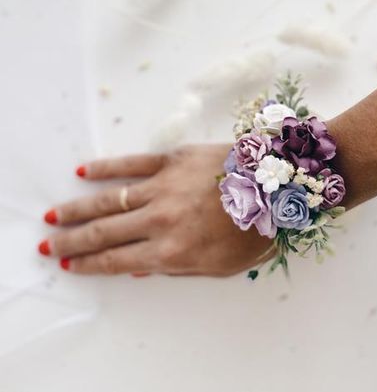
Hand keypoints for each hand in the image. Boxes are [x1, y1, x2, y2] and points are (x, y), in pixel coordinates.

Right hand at [39, 145, 273, 276]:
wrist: (277, 185)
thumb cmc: (253, 231)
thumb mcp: (219, 266)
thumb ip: (176, 268)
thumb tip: (137, 268)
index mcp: (174, 251)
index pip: (118, 260)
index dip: (89, 264)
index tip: (69, 265)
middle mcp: (161, 220)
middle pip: (104, 233)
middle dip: (72, 241)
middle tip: (49, 244)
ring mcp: (163, 187)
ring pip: (109, 200)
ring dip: (77, 209)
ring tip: (52, 215)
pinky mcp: (172, 160)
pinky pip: (131, 164)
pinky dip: (105, 168)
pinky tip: (83, 172)